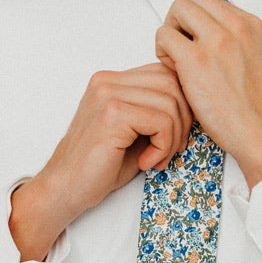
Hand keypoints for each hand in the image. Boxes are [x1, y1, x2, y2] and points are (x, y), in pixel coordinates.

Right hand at [10, 62, 193, 259]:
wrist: (66, 189)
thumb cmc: (100, 166)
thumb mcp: (136, 131)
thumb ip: (157, 110)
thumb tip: (195, 104)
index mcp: (112, 80)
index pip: (166, 73)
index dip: (182, 104)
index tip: (175, 135)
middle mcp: (107, 81)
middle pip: (173, 83)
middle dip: (184, 120)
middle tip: (172, 150)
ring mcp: (107, 94)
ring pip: (171, 103)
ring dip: (173, 138)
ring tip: (158, 158)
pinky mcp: (112, 113)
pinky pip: (161, 121)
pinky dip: (163, 147)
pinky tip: (148, 162)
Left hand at [154, 0, 261, 188]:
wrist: (261, 132)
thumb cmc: (254, 106)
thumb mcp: (255, 57)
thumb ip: (234, 39)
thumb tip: (204, 31)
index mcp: (251, 23)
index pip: (210, 0)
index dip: (195, 20)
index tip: (196, 43)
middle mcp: (236, 25)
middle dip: (179, 20)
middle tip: (180, 49)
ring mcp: (217, 40)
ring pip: (177, 8)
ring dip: (170, 32)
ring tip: (177, 61)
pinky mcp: (197, 59)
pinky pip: (164, 35)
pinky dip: (162, 51)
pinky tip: (174, 72)